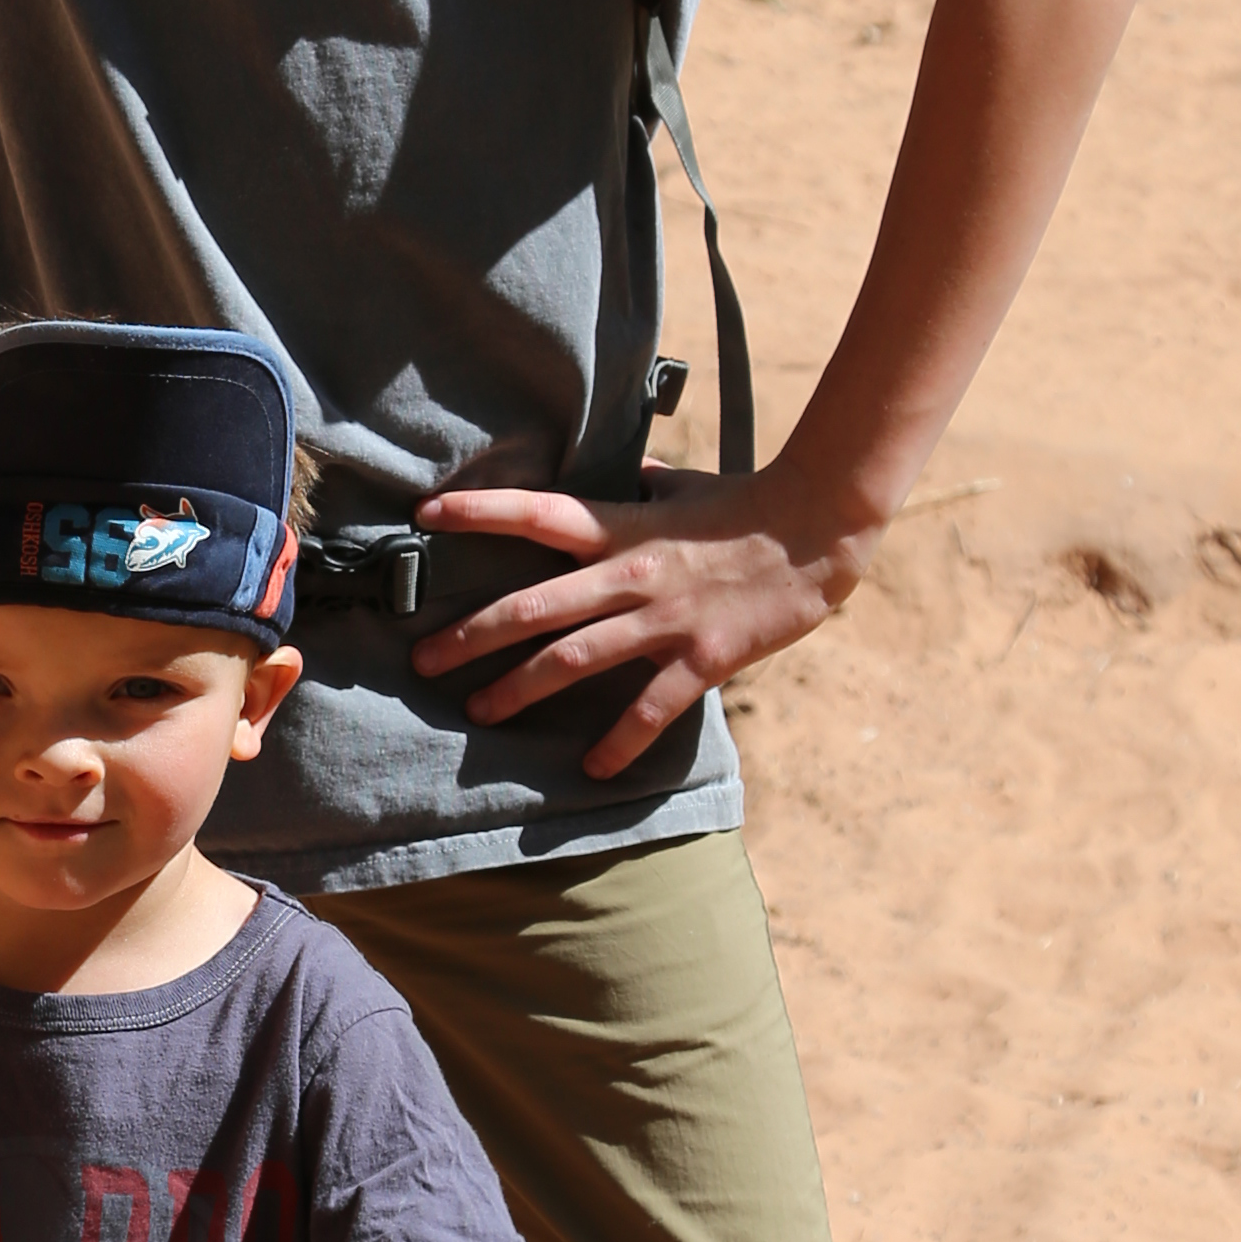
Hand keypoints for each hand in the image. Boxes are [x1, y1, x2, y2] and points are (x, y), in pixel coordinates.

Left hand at [411, 466, 877, 775]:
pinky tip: (592, 770)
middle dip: (471, 636)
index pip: (538, 512)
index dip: (480, 511)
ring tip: (479, 712)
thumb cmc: (745, 503)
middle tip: (421, 661)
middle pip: (533, 606)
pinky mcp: (702, 657)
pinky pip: (651, 709)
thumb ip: (640, 485)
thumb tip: (620, 472)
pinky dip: (619, 743)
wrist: (819, 528)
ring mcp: (665, 619)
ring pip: (574, 659)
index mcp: (622, 526)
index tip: (426, 513)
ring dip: (519, 690)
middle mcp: (631, 574)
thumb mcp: (680, 485)